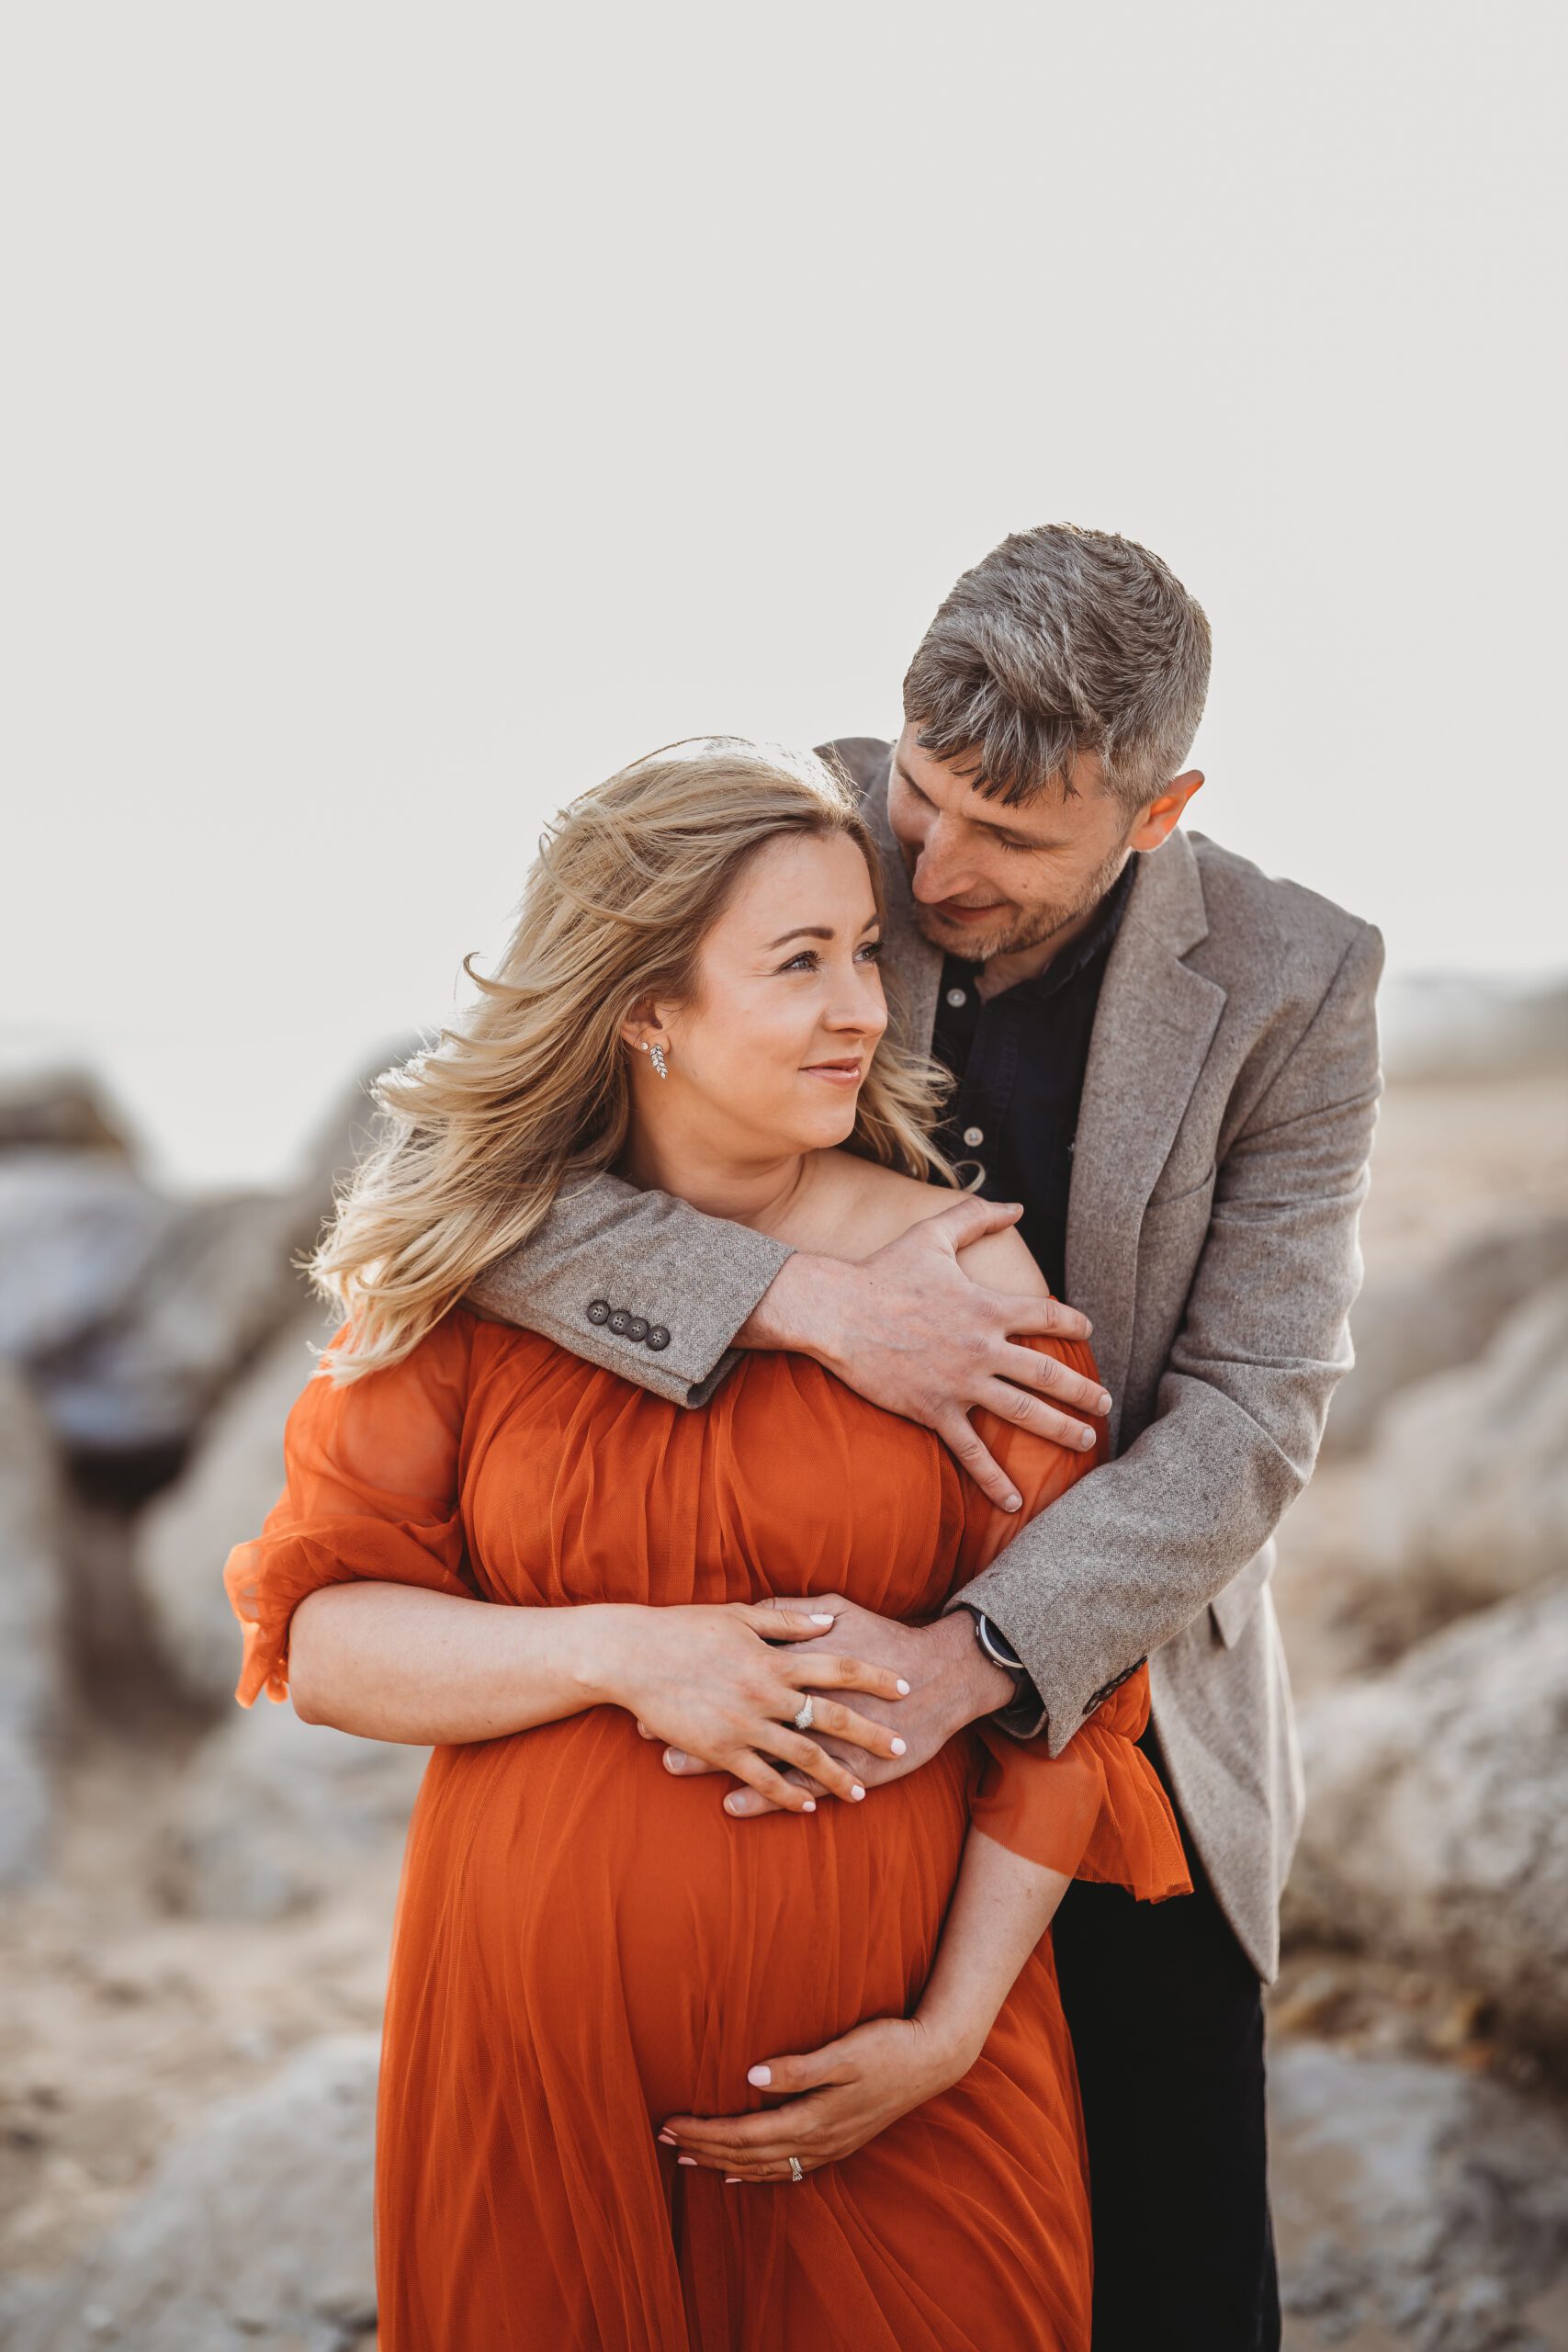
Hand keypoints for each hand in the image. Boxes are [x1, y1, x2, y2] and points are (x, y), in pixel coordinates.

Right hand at [600, 1596, 910, 1815]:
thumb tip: (829, 1623)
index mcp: (774, 1658)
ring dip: (837, 1776)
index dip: (876, 1678)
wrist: (632, 1656)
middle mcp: (766, 1694)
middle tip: (903, 1747)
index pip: (841, 1668)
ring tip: (861, 1792)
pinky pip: (763, 1779)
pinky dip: (788, 1795)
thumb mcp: (739, 1615)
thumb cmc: (683, 1628)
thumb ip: (788, 1621)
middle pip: (832, 1717)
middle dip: (871, 1734)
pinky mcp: (720, 1751)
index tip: (904, 1688)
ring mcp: (744, 1726)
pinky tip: (807, 1806)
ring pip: (803, 1757)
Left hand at [650, 1602, 1012, 1818]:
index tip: (658, 1682)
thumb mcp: (839, 1611)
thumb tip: (756, 1611)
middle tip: (647, 1731)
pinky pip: (795, 1784)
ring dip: (712, 1762)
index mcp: (799, 1658)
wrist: (941, 1675)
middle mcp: (803, 1698)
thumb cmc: (886, 1638)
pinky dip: (763, 1796)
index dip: (696, 1676)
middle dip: (690, 1720)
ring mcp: (822, 1736)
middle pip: (735, 1711)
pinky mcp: (844, 1766)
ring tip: (669, 1767)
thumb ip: (794, 1614)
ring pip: (756, 1752)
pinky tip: (732, 1805)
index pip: (736, 1667)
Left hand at [657, 2013, 972, 2180]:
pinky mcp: (837, 2144)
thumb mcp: (844, 2051)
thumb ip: (798, 2067)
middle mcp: (817, 2142)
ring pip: (762, 2167)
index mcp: (813, 2119)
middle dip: (702, 2149)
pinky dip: (754, 2173)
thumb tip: (750, 2075)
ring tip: (686, 2158)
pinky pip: (784, 2170)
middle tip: (662, 2140)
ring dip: (721, 2163)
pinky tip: (736, 2175)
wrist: (933, 2060)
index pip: (743, 2134)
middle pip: (746, 2156)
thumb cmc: (888, 2046)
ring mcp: (828, 2148)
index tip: (669, 2123)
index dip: (704, 2132)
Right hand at [743, 1198, 1108, 1509]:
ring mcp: (960, 1384)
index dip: (1072, 1321)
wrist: (836, 1311)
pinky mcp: (934, 1411)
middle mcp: (982, 1348)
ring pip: (1024, 1413)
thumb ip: (976, 1215)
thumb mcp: (933, 1235)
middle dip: (1081, 1390)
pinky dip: (993, 1479)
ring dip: (1060, 1429)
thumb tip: (1015, 1205)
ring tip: (1084, 1440)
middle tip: (1104, 1403)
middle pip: (1048, 1373)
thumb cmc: (882, 1270)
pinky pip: (971, 1452)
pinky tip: (1013, 1502)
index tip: (1087, 1330)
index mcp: (986, 1306)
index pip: (1046, 1315)